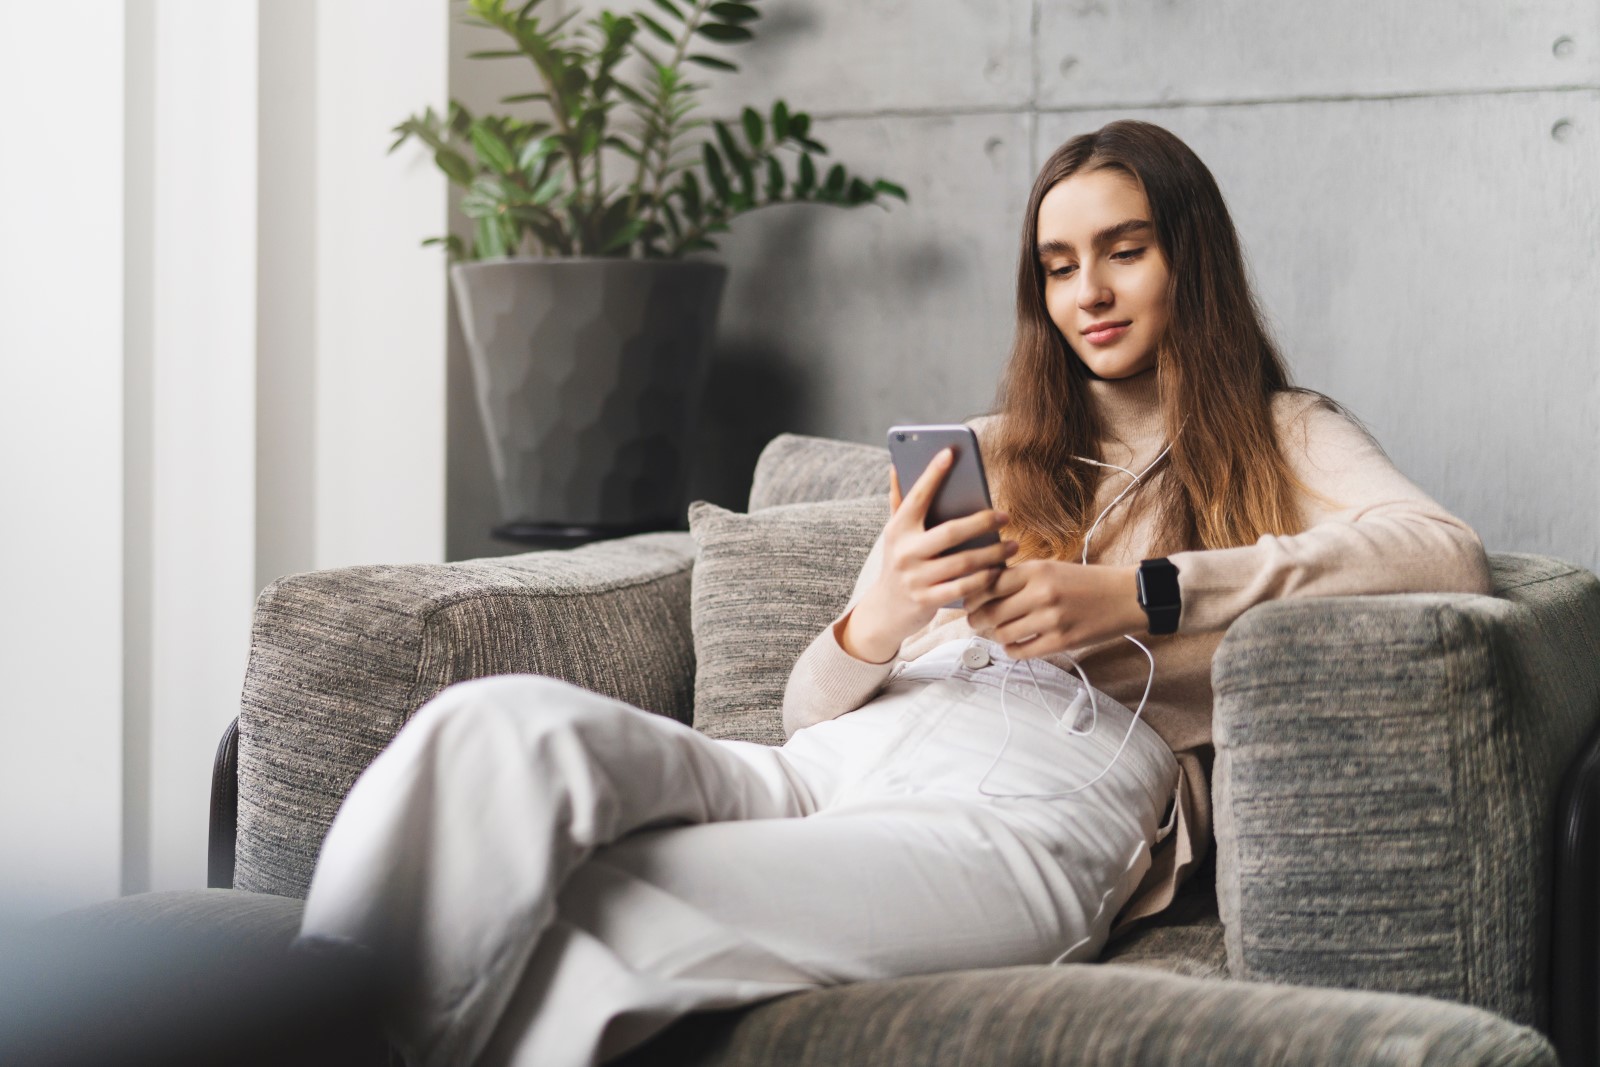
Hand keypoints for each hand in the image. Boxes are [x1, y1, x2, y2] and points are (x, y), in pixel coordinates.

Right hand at [837, 447, 1016, 662]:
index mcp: (897, 530)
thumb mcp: (895, 534)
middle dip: (982, 522)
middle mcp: (904, 552)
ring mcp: (915, 578)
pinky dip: (985, 579)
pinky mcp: (927, 600)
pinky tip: (1000, 570)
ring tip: (1013, 545)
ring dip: (993, 553)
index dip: (932, 474)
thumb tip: (897, 467)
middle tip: (1006, 517)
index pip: (917, 497)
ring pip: (963, 562)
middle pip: (950, 532)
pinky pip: (964, 587)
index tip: (950, 452)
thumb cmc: (898, 563)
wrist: (884, 611)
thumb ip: (899, 502)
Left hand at [963, 560, 1145, 658]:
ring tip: (998, 632)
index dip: (973, 595)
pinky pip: (1021, 651)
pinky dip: (1011, 650)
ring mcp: (1051, 619)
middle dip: (976, 619)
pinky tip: (1014, 644)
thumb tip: (982, 588)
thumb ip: (1020, 577)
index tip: (969, 601)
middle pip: (990, 611)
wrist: (1125, 597)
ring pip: (1002, 633)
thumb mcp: (1051, 568)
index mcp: (1037, 570)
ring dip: (995, 635)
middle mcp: (1042, 593)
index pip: (988, 583)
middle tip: (975, 621)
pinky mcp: (1061, 641)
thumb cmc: (1086, 582)